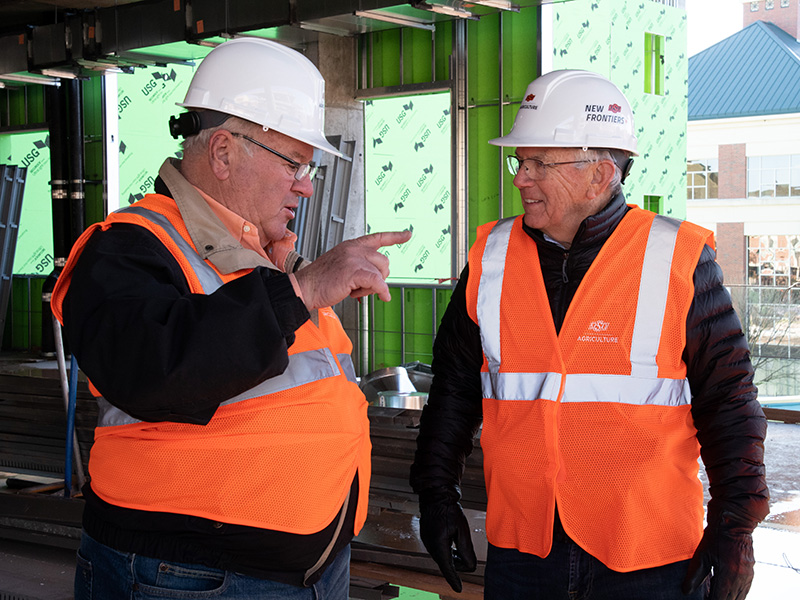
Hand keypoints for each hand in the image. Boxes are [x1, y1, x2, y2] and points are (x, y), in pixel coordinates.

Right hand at [293, 230, 411, 308]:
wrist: (304, 288)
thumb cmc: (320, 281)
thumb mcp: (341, 265)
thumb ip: (358, 264)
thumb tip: (377, 276)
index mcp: (351, 246)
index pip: (378, 237)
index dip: (395, 236)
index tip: (407, 234)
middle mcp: (354, 249)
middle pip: (384, 261)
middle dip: (379, 276)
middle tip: (363, 286)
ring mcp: (353, 259)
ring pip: (381, 273)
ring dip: (373, 287)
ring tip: (355, 289)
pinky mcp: (354, 271)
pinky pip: (378, 283)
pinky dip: (381, 292)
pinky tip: (382, 296)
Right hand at [418, 494, 476, 592]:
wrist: (436, 494)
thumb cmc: (449, 509)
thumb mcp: (462, 529)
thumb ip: (466, 550)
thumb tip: (470, 566)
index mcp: (438, 544)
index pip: (448, 568)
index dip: (454, 580)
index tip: (459, 589)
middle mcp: (430, 545)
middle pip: (447, 563)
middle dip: (458, 562)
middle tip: (465, 549)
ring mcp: (427, 541)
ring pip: (443, 557)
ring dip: (453, 555)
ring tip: (457, 539)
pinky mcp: (427, 537)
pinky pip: (438, 549)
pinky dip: (447, 549)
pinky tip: (451, 538)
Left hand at [682, 512, 755, 599]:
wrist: (734, 523)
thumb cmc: (715, 537)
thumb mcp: (701, 555)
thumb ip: (694, 575)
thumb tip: (686, 591)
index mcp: (727, 575)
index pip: (719, 599)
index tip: (703, 599)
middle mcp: (740, 578)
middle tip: (708, 597)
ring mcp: (747, 576)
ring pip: (739, 597)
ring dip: (728, 599)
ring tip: (715, 595)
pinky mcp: (751, 572)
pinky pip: (745, 590)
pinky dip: (736, 594)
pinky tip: (727, 593)